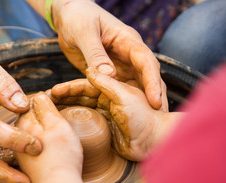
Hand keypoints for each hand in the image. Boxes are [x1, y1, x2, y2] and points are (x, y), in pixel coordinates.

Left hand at [14, 92, 82, 182]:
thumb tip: (38, 95)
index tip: (59, 112)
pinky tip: (52, 154)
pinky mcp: (26, 165)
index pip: (33, 103)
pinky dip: (42, 148)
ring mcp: (19, 152)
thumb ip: (45, 106)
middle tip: (60, 128)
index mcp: (23, 122)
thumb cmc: (61, 156)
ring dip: (43, 134)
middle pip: (31, 119)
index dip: (49, 104)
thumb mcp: (57, 123)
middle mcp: (15, 136)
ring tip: (58, 142)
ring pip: (32, 134)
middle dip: (45, 119)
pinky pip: (33, 149)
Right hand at [50, 67, 168, 160]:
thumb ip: (107, 84)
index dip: (69, 88)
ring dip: (66, 109)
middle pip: (81, 96)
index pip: (86, 85)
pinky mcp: (105, 129)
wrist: (155, 142)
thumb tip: (88, 71)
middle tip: (44, 102)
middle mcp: (108, 99)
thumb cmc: (144, 117)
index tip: (53, 91)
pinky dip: (74, 122)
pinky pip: (86, 123)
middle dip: (64, 98)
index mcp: (114, 88)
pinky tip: (61, 123)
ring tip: (48, 112)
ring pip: (81, 109)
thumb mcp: (125, 96)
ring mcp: (106, 114)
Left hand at [52, 0, 167, 110]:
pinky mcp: (109, 73)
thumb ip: (96, 53)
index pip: (146, 61)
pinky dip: (121, 101)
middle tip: (158, 118)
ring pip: (134, 85)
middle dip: (154, 96)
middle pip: (146, 76)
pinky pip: (117, 88)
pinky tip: (126, 116)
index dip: (152, 81)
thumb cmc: (77, 17)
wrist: (67, 17)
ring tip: (148, 122)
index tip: (155, 101)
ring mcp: (119, 64)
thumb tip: (110, 75)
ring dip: (141, 102)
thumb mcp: (84, 32)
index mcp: (127, 40)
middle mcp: (128, 54)